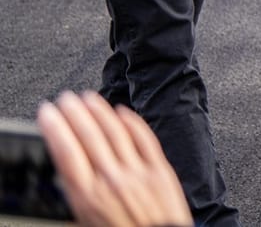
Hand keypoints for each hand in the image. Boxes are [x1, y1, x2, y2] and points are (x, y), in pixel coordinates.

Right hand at [36, 90, 193, 226]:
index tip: (47, 112)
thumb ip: (78, 193)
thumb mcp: (85, 220)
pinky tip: (122, 112)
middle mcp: (111, 181)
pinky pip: (145, 139)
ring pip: (116, 133)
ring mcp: (138, 173)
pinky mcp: (161, 171)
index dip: (55, 128)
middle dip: (74, 113)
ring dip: (99, 112)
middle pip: (89, 137)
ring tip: (88, 98)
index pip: (66, 152)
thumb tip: (68, 170)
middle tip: (65, 99)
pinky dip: (132, 123)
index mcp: (88, 197)